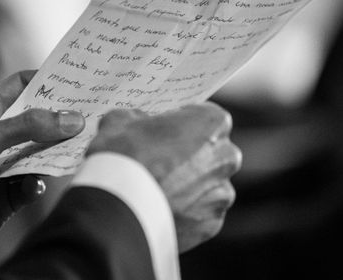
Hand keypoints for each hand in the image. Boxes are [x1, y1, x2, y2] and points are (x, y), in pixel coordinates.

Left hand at [0, 70, 84, 246]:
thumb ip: (30, 126)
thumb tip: (73, 118)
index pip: (20, 87)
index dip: (46, 81)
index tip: (77, 79)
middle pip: (36, 122)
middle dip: (59, 121)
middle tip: (89, 116)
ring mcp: (0, 166)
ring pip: (38, 154)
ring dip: (53, 155)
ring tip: (72, 151)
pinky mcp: (4, 196)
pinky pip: (31, 185)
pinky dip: (35, 185)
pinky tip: (31, 186)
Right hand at [87, 103, 241, 251]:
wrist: (116, 209)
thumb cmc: (122, 156)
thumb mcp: (120, 119)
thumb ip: (138, 119)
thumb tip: (136, 124)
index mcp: (212, 123)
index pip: (205, 116)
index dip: (183, 122)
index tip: (165, 131)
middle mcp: (226, 157)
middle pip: (212, 152)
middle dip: (192, 156)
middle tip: (160, 161)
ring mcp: (221, 194)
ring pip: (208, 187)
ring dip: (189, 187)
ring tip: (156, 191)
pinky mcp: (210, 226)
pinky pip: (200, 215)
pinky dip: (185, 213)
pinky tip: (160, 210)